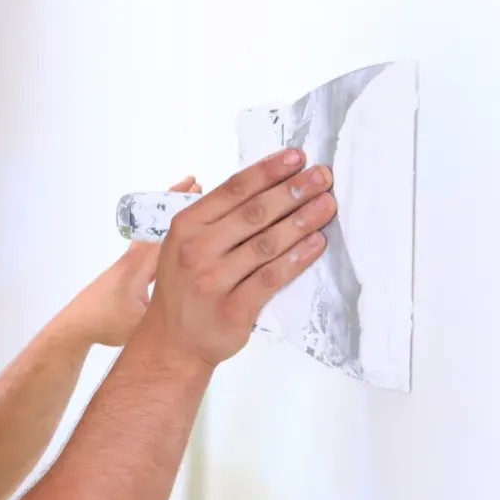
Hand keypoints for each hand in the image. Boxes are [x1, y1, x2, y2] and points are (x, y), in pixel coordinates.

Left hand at [62, 176, 203, 347]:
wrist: (77, 325)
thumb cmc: (107, 323)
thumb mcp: (143, 322)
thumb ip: (168, 310)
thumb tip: (197, 301)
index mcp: (140, 265)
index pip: (167, 233)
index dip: (184, 213)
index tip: (197, 190)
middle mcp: (135, 258)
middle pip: (160, 225)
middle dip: (177, 205)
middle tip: (194, 184)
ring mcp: (129, 263)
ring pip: (153, 233)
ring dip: (169, 218)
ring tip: (185, 202)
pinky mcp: (126, 272)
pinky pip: (149, 246)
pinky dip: (162, 235)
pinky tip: (171, 237)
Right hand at [138, 148, 335, 370]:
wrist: (172, 342)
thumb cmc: (185, 288)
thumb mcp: (183, 245)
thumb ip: (215, 219)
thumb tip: (264, 186)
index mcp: (186, 226)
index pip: (233, 189)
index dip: (268, 171)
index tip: (298, 157)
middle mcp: (197, 250)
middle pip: (254, 212)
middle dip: (293, 190)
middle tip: (322, 176)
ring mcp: (214, 280)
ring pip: (267, 243)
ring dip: (302, 220)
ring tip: (327, 204)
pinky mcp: (233, 309)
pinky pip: (272, 278)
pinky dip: (297, 258)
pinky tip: (317, 243)